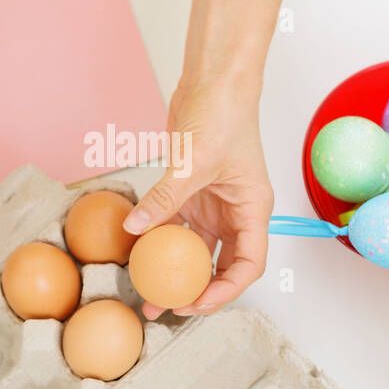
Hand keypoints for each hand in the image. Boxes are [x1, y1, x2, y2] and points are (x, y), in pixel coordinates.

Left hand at [123, 79, 273, 317]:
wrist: (213, 80)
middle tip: (165, 309)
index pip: (249, 265)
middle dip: (197, 291)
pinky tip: (137, 256)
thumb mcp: (194, 161)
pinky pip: (175, 226)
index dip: (225, 291)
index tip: (194, 303)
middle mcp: (236, 212)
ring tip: (146, 294)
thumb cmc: (223, 114)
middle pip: (222, 265)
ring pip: (196, 250)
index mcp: (253, 209)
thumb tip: (135, 229)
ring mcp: (213, 205)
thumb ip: (165, 198)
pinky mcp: (191, 193)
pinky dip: (158, 242)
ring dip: (174, 272)